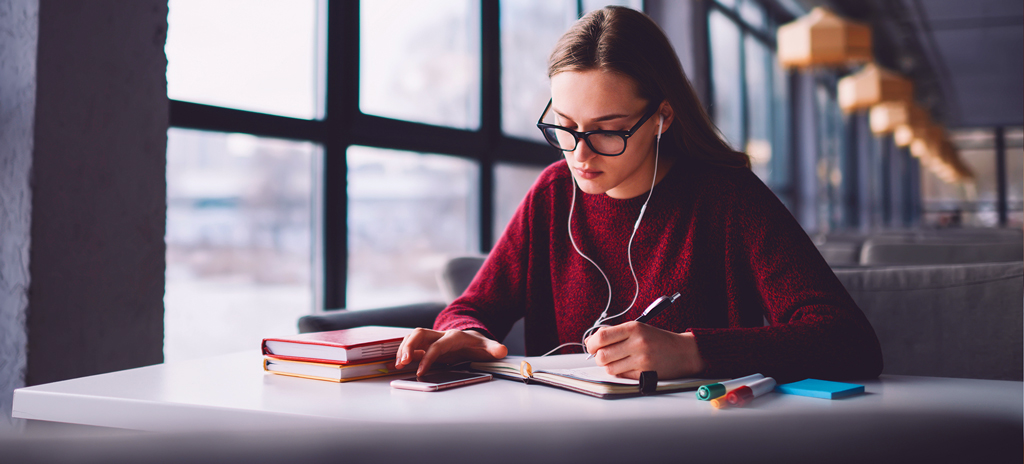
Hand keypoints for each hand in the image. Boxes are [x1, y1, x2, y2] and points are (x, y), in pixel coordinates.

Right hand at [394, 328, 507, 375]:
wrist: (474, 338)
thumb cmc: (479, 345)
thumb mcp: (488, 348)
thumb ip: (494, 349)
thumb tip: (502, 351)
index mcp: (455, 337)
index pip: (437, 346)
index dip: (428, 358)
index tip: (421, 372)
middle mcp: (441, 335)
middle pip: (420, 334)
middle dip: (409, 346)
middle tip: (402, 362)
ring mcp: (433, 338)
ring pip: (413, 336)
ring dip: (403, 348)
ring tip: (397, 364)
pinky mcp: (428, 344)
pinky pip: (413, 344)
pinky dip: (404, 351)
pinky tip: (399, 363)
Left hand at [584, 321, 705, 379]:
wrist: (683, 352)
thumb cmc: (658, 339)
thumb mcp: (638, 328)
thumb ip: (615, 333)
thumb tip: (590, 341)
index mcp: (634, 328)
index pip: (601, 336)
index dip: (591, 343)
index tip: (591, 346)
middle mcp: (637, 343)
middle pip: (602, 355)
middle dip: (598, 357)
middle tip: (603, 355)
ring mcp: (642, 360)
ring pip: (609, 368)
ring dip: (608, 366)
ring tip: (617, 361)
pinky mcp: (645, 374)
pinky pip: (621, 376)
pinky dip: (620, 372)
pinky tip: (627, 366)